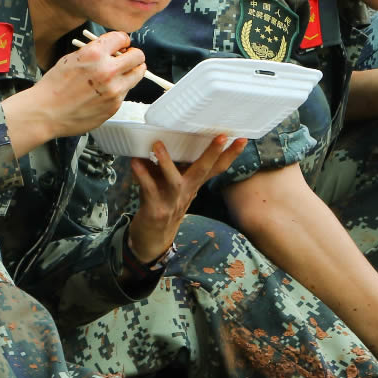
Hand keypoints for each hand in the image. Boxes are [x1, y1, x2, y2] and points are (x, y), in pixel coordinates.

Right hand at [6, 32, 147, 147]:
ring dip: (130, 72)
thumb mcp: (70, 58)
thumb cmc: (54, 86)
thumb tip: (112, 49)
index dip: (122, 41)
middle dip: (133, 55)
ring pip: (137, 75)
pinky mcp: (114, 106)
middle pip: (138, 57)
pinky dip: (119, 90)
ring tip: (117, 76)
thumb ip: (94, 52)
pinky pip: (125, 92)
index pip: (123, 38)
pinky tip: (103, 92)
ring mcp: (114, 91)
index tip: (121, 45)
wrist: (46, 113)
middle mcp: (108, 71)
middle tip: (127, 59)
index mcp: (94, 54)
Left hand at [126, 136, 243, 265]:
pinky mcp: (155, 210)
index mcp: (193, 185)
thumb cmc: (162, 205)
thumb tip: (159, 139)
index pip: (216, 168)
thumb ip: (167, 166)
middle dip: (212, 153)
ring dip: (166, 162)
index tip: (242, 139)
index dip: (229, 155)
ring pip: (174, 181)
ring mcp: (172, 202)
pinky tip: (134, 163)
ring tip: (157, 145)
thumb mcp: (171, 186)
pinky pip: (149, 190)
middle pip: (203, 171)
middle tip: (221, 137)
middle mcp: (187, 192)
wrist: (152, 240)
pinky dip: (142, 176)